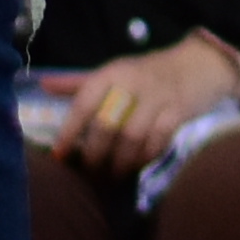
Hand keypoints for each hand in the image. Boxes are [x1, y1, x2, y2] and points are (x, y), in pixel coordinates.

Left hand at [60, 32, 239, 175]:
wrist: (198, 65)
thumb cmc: (146, 73)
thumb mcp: (113, 71)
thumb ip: (78, 83)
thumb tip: (42, 86)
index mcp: (112, 72)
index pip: (84, 102)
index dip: (69, 132)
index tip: (59, 155)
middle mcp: (134, 82)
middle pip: (107, 125)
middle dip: (95, 154)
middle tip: (90, 171)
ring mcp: (159, 97)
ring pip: (132, 136)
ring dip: (120, 161)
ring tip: (112, 175)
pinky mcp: (179, 111)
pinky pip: (159, 140)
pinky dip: (145, 157)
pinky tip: (137, 165)